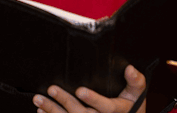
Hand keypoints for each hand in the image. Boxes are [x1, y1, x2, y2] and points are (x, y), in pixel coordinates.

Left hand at [32, 65, 146, 112]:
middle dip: (65, 102)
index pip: (105, 107)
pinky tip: (41, 111)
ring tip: (38, 99)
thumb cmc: (132, 108)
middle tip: (52, 89)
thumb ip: (136, 81)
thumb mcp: (137, 94)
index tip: (80, 90)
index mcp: (117, 111)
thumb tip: (129, 68)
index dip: (93, 99)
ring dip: (52, 110)